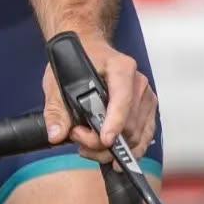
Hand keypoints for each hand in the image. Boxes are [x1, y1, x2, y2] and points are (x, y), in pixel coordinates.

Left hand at [41, 34, 157, 160]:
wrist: (89, 49)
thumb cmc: (77, 61)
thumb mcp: (58, 81)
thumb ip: (56, 109)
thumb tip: (57, 134)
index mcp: (121, 68)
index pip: (122, 99)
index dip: (114, 123)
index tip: (105, 140)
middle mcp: (138, 83)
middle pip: (128, 124)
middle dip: (102, 141)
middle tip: (77, 136)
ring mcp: (146, 97)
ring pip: (136, 136)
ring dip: (111, 149)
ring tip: (86, 145)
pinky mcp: (147, 111)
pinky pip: (144, 137)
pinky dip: (128, 150)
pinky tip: (109, 154)